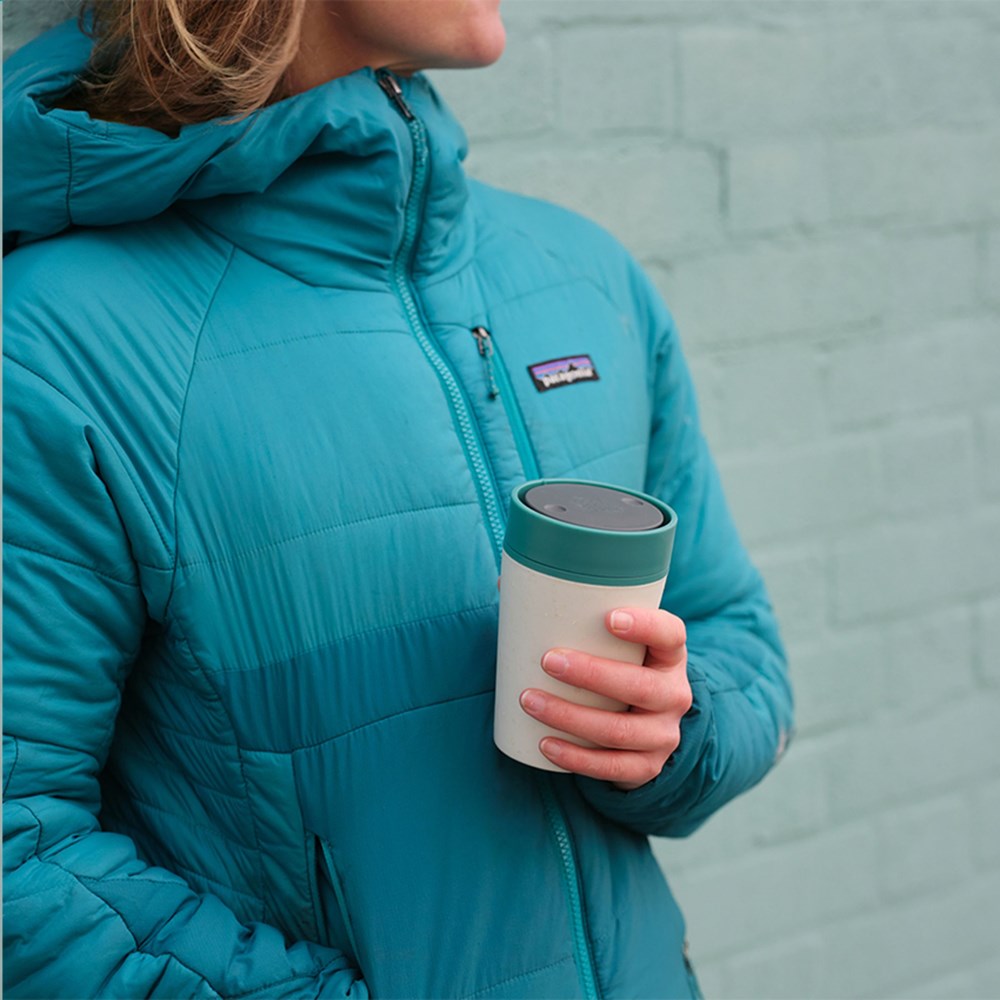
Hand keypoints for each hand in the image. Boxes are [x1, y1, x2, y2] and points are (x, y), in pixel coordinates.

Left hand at [519, 608, 690, 790]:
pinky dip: (574, 757)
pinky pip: (611, 767)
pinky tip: (545, 744)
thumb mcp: (612, 645)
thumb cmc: (616, 668)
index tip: (609, 618)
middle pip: (641, 686)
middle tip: (548, 660)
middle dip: (591, 674)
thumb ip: (572, 614)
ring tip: (529, 700)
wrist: (645, 728)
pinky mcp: (646, 767)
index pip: (670, 634)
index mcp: (669, 656)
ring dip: (570, 716)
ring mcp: (663, 734)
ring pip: (619, 730)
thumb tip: (504, 582)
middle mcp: (674, 694)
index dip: (646, 625)